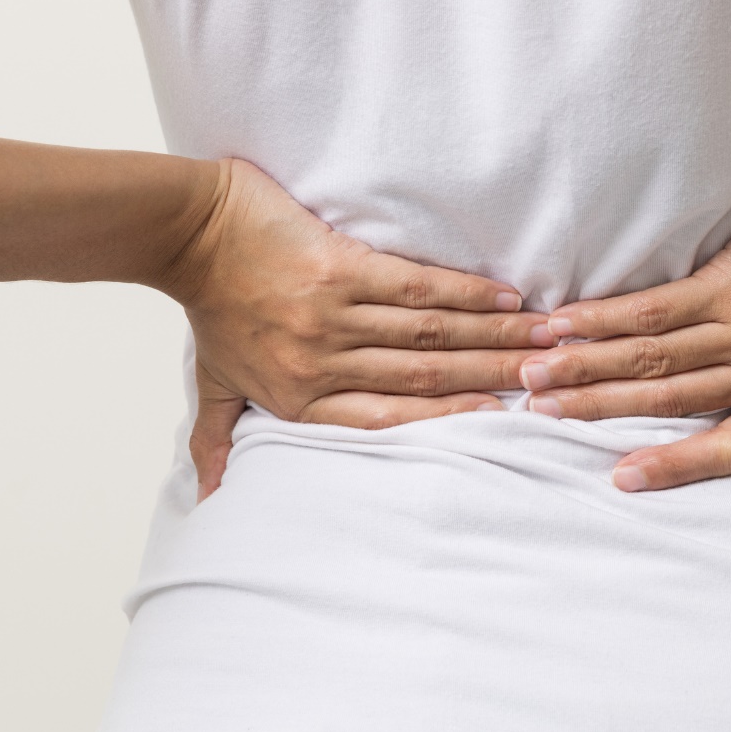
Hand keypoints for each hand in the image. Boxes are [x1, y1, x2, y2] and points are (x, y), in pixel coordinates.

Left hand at [164, 159, 555, 500]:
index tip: (497, 417)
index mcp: (299, 398)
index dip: (447, 419)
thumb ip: (217, 440)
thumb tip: (211, 500)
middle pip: (422, 376)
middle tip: (543, 375)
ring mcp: (333, 314)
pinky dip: (464, 292)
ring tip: (540, 336)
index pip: (387, 418)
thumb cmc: (208, 309)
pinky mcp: (339, 266)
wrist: (186, 231)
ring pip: (429, 333)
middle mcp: (321, 362)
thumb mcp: (211, 384)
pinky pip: (415, 286)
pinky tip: (504, 295)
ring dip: (491, 334)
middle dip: (489, 375)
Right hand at [516, 152, 730, 509]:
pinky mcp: (727, 280)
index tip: (620, 478)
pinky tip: (565, 322)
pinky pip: (656, 307)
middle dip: (598, 410)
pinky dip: (606, 316)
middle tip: (539, 416)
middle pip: (670, 401)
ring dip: (586, 367)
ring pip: (651, 358)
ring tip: (534, 376)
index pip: (729, 449)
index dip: (675, 467)